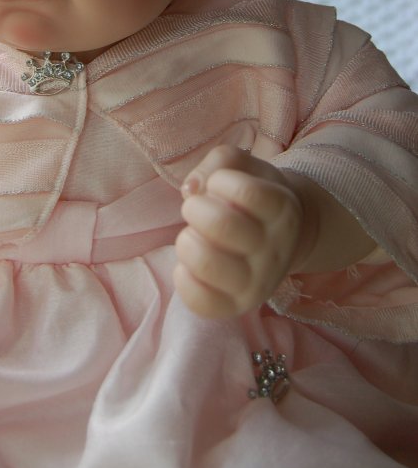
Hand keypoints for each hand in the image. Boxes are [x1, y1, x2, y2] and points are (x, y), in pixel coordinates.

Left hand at [174, 145, 303, 317]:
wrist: (285, 239)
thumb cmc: (255, 197)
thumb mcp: (247, 167)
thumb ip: (219, 161)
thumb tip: (190, 189)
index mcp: (282, 210)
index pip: (246, 192)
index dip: (220, 181)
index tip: (218, 184)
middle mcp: (274, 249)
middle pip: (222, 226)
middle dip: (195, 209)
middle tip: (196, 209)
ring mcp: (258, 283)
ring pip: (208, 264)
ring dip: (186, 242)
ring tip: (192, 237)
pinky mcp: (237, 306)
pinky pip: (201, 302)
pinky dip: (183, 279)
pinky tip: (188, 265)